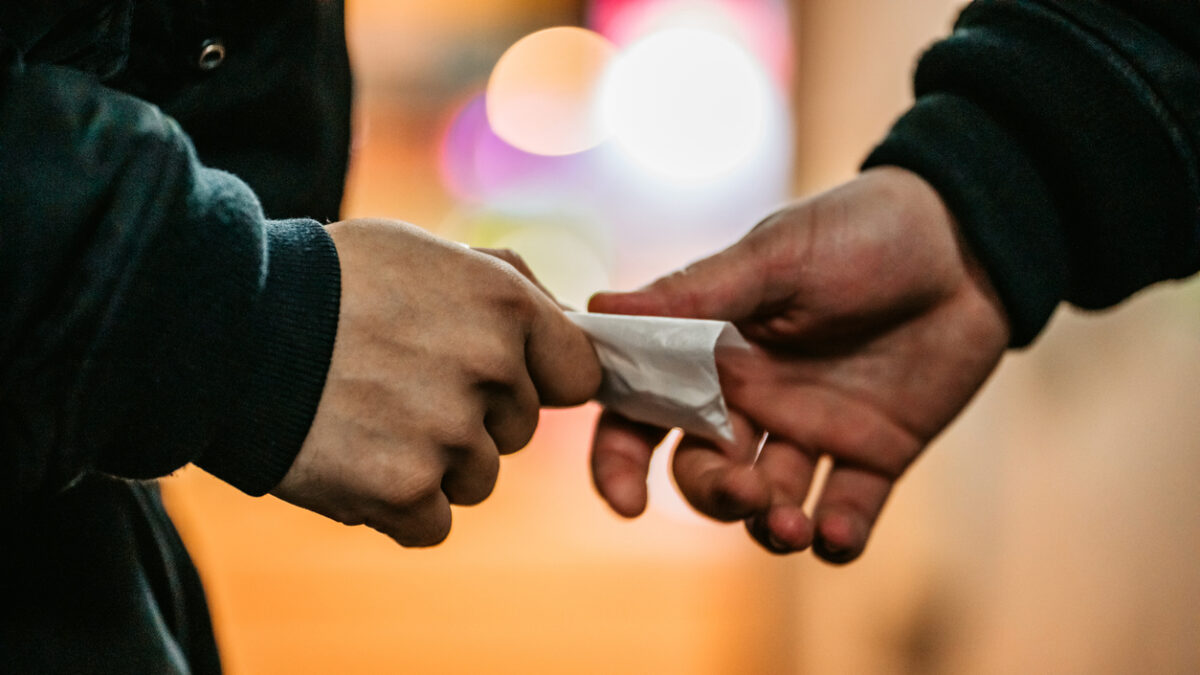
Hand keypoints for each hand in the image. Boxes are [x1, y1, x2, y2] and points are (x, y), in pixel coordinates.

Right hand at [273, 219, 600, 545]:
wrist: (225, 326)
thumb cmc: (329, 281)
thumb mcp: (426, 252)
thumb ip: (506, 285)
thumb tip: (568, 324)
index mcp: (504, 306)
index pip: (577, 373)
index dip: (540, 378)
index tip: (500, 377)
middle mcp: (489, 369)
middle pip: (516, 430)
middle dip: (472, 416)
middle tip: (400, 384)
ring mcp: (448, 435)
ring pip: (476, 478)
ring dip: (433, 462)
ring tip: (368, 417)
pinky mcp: (403, 491)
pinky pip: (433, 522)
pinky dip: (397, 505)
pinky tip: (355, 460)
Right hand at [588, 167, 1010, 561]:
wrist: (971, 239)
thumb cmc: (864, 230)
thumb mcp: (778, 256)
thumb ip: (697, 294)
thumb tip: (597, 311)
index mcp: (716, 351)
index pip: (645, 412)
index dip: (621, 461)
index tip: (628, 503)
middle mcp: (756, 397)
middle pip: (703, 470)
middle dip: (713, 495)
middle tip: (747, 492)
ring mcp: (815, 428)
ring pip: (769, 503)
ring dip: (769, 527)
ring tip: (792, 527)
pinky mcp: (875, 451)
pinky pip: (846, 512)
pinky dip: (836, 538)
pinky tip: (835, 535)